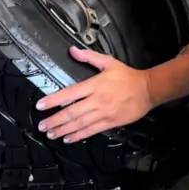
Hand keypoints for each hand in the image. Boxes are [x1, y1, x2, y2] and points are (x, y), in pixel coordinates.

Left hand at [36, 47, 152, 143]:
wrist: (147, 90)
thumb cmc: (127, 76)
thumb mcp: (109, 62)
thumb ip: (89, 57)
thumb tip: (72, 50)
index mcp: (95, 85)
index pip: (70, 93)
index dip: (53, 100)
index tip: (41, 105)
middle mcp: (97, 100)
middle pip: (71, 112)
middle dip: (54, 120)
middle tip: (41, 125)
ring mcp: (103, 113)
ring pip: (79, 124)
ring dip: (63, 129)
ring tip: (50, 133)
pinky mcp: (110, 123)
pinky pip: (91, 131)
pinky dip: (78, 136)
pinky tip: (68, 138)